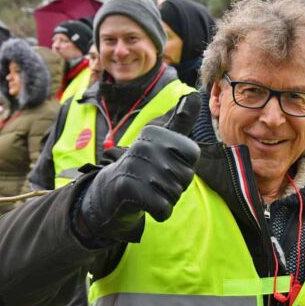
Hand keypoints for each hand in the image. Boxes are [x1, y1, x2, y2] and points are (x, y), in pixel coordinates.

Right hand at [78, 125, 199, 241]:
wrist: (110, 191)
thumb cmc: (145, 165)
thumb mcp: (163, 140)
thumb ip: (181, 120)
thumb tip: (193, 93)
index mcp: (155, 133)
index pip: (193, 155)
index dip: (185, 166)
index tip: (166, 164)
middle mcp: (144, 145)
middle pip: (185, 176)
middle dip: (176, 185)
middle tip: (155, 181)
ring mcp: (135, 165)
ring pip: (175, 193)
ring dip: (167, 199)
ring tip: (149, 190)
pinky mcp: (128, 188)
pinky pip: (163, 208)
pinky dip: (160, 212)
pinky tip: (148, 204)